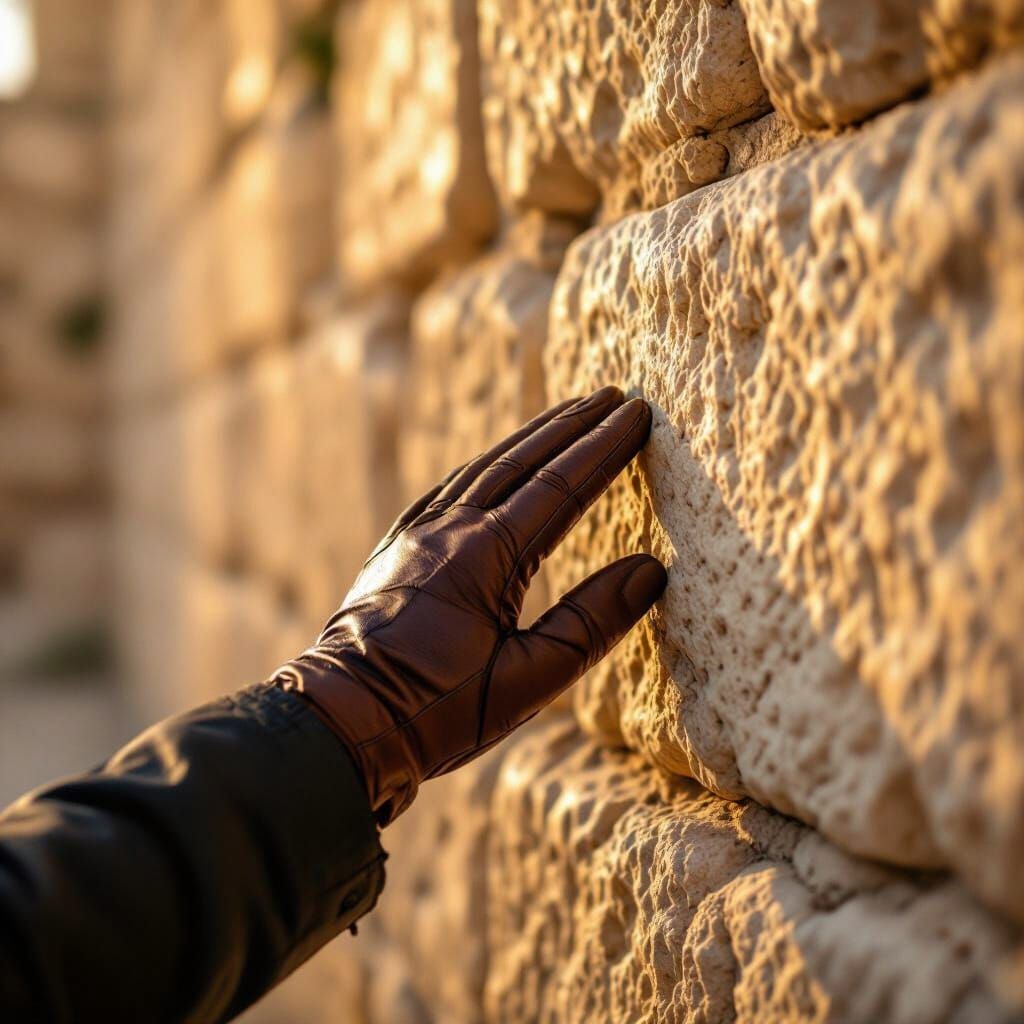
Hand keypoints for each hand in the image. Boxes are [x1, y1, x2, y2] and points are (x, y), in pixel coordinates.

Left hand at [271, 387, 666, 822]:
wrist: (341, 721)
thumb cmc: (436, 712)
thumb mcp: (527, 680)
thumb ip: (591, 623)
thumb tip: (650, 571)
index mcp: (485, 556)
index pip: (560, 486)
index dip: (603, 448)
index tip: (637, 415)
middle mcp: (448, 530)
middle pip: (520, 460)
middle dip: (570, 425)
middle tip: (611, 395)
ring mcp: (416, 534)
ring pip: (482, 466)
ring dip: (529, 437)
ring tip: (566, 413)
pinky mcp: (395, 548)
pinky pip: (448, 488)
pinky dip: (485, 464)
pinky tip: (494, 463)